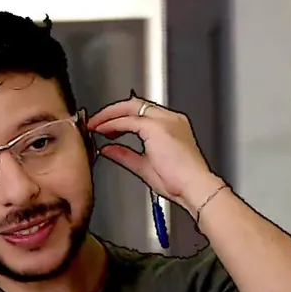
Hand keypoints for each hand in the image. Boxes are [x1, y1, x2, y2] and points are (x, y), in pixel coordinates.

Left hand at [86, 95, 223, 214]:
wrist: (194, 187)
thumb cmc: (179, 182)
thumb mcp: (145, 166)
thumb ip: (125, 155)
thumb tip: (109, 149)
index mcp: (172, 126)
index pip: (141, 112)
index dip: (120, 117)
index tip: (106, 127)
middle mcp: (170, 119)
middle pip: (135, 104)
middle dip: (112, 111)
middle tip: (96, 122)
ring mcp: (165, 121)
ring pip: (130, 106)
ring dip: (109, 114)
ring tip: (95, 125)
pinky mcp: (157, 127)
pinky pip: (128, 120)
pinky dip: (112, 124)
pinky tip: (102, 130)